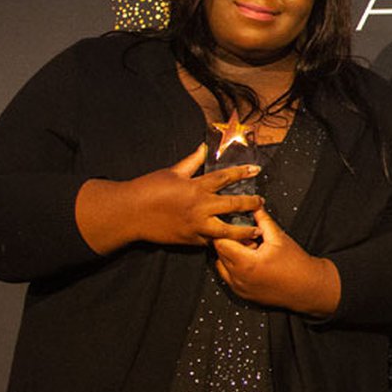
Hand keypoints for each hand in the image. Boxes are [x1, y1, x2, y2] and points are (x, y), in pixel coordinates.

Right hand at [76, 144, 261, 253]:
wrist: (130, 213)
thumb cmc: (149, 189)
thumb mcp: (172, 172)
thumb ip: (191, 162)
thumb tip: (203, 147)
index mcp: (195, 187)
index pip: (225, 178)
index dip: (242, 172)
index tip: (256, 170)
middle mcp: (199, 207)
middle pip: (232, 205)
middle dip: (250, 204)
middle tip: (261, 203)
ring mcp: (195, 226)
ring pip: (226, 230)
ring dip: (243, 231)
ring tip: (255, 231)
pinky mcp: (190, 240)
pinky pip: (210, 242)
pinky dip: (222, 242)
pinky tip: (234, 243)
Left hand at [213, 205, 341, 316]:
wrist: (307, 288)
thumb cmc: (296, 265)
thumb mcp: (279, 237)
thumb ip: (263, 220)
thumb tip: (255, 206)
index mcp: (246, 263)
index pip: (221, 242)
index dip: (226, 230)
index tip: (234, 224)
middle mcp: (239, 277)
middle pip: (219, 252)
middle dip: (229, 242)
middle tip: (246, 236)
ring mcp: (239, 288)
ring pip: (221, 265)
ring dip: (230, 255)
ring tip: (249, 251)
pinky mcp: (242, 294)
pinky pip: (228, 277)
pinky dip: (233, 267)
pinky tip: (250, 262)